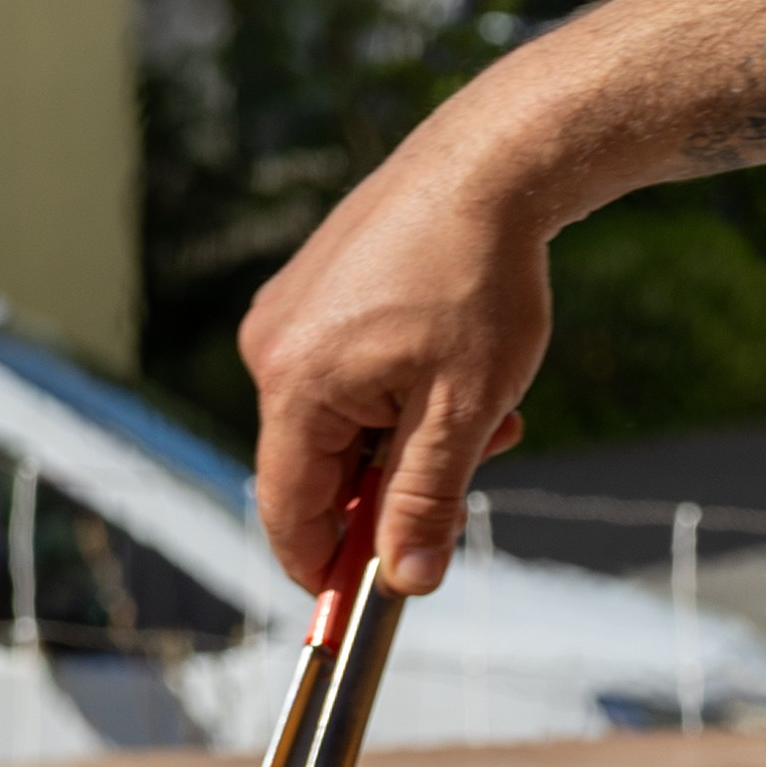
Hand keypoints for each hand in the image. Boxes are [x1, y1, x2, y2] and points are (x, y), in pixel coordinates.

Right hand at [240, 133, 545, 596]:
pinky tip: (458, 367)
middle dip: (394, 487)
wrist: (493, 163)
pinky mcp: (315, 291)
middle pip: (318, 469)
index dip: (325, 568)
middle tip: (477, 469)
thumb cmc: (480, 280)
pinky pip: (346, 376)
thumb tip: (406, 581)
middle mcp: (272, 349)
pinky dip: (401, 393)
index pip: (288, 512)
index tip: (367, 603)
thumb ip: (426, 501)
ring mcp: (289, 314)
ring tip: (488, 408)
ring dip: (410, 438)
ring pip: (342, 423)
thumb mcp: (464, 411)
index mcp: (295, 385)